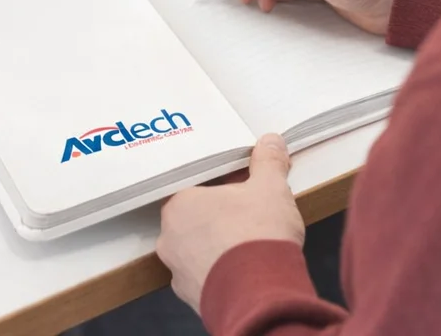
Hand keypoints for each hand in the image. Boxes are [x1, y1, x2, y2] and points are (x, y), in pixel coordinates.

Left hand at [157, 134, 303, 313]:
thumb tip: (270, 142)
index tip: (238, 185)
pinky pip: (206, 275)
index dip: (218, 184)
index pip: (193, 185)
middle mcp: (170, 238)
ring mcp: (179, 272)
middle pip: (194, 217)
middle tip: (247, 210)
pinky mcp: (192, 298)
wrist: (261, 297)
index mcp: (180, 204)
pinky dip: (222, 270)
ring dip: (219, 243)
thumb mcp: (270, 187)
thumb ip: (268, 161)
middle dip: (219, 214)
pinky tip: (244, 267)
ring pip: (198, 248)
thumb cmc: (257, 234)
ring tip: (249, 241)